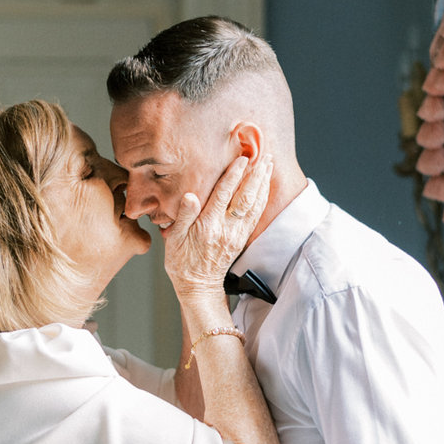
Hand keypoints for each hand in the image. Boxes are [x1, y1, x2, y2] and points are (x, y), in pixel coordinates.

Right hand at [164, 154, 271, 298]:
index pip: (223, 195)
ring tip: (268, 165)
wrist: (198, 287)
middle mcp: (226, 229)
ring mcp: (237, 235)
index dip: (233, 175)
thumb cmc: (182, 263)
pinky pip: (255, 215)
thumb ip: (183, 216)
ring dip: (262, 184)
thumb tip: (190, 196)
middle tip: (264, 156)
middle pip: (245, 197)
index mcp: (208, 226)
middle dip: (256, 175)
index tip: (241, 159)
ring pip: (254, 205)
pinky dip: (262, 199)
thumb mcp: (175, 239)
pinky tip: (265, 187)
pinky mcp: (242, 239)